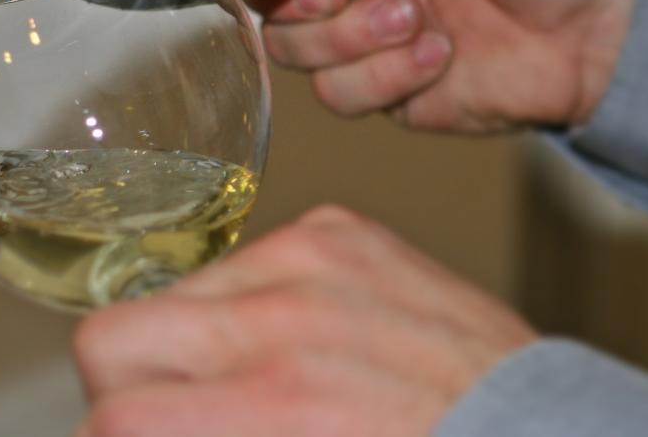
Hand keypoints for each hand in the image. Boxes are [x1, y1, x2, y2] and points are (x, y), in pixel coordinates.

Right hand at [73, 205, 536, 436]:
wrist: (536, 435)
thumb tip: (134, 430)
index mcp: (269, 404)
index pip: (112, 416)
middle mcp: (280, 318)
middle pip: (111, 336)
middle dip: (127, 388)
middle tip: (173, 417)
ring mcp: (311, 258)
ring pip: (176, 291)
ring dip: (193, 339)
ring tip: (254, 378)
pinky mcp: (342, 230)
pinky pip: (251, 257)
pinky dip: (256, 299)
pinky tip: (304, 338)